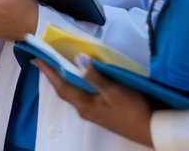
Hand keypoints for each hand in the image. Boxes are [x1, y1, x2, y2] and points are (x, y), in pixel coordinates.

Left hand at [37, 55, 155, 146]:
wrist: (152, 131)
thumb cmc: (133, 110)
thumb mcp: (114, 91)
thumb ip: (94, 76)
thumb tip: (77, 59)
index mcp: (84, 105)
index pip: (61, 85)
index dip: (48, 71)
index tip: (36, 58)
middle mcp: (85, 109)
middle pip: (64, 90)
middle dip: (53, 75)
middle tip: (43, 60)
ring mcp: (93, 111)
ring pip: (73, 92)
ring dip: (64, 79)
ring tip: (58, 65)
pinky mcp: (102, 111)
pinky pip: (83, 94)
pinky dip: (77, 83)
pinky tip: (80, 77)